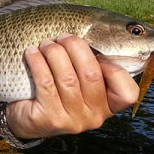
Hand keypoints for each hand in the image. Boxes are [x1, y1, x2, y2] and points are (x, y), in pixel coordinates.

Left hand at [0, 34, 138, 139]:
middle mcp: (95, 117)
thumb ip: (91, 65)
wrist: (25, 118)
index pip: (127, 92)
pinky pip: (46, 83)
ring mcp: (73, 121)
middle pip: (92, 75)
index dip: (114, 67)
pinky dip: (38, 63)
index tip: (97, 51)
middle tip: (63, 36)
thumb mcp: (79, 81)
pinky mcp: (50, 119)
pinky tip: (32, 53)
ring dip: (54, 53)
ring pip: (67, 78)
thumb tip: (93, 33)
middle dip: (76, 48)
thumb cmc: (56, 90)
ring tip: (45, 44)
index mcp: (108, 106)